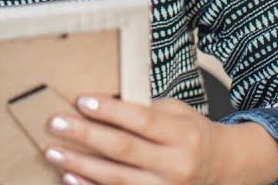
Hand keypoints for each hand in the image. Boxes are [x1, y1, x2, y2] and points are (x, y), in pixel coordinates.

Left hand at [41, 95, 277, 184]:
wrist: (224, 169)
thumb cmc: (193, 134)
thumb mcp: (177, 113)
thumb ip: (144, 109)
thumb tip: (101, 101)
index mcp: (181, 134)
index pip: (141, 120)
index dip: (110, 110)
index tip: (81, 100)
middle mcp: (174, 164)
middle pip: (123, 149)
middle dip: (85, 136)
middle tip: (55, 123)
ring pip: (116, 178)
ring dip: (79, 165)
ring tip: (53, 152)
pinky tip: (69, 178)